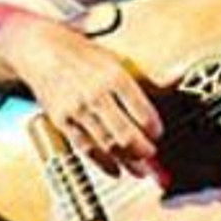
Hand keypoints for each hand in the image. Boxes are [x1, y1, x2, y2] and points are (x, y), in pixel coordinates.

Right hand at [0, 10, 162, 176]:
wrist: (43, 50)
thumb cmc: (83, 56)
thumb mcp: (117, 60)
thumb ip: (145, 78)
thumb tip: (177, 79)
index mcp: (115, 78)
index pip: (143, 112)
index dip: (154, 129)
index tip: (158, 134)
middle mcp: (96, 95)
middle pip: (126, 134)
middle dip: (143, 150)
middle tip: (152, 154)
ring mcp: (78, 110)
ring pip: (107, 145)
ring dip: (127, 161)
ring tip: (140, 170)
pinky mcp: (62, 121)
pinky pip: (85, 148)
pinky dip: (103, 163)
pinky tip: (115, 169)